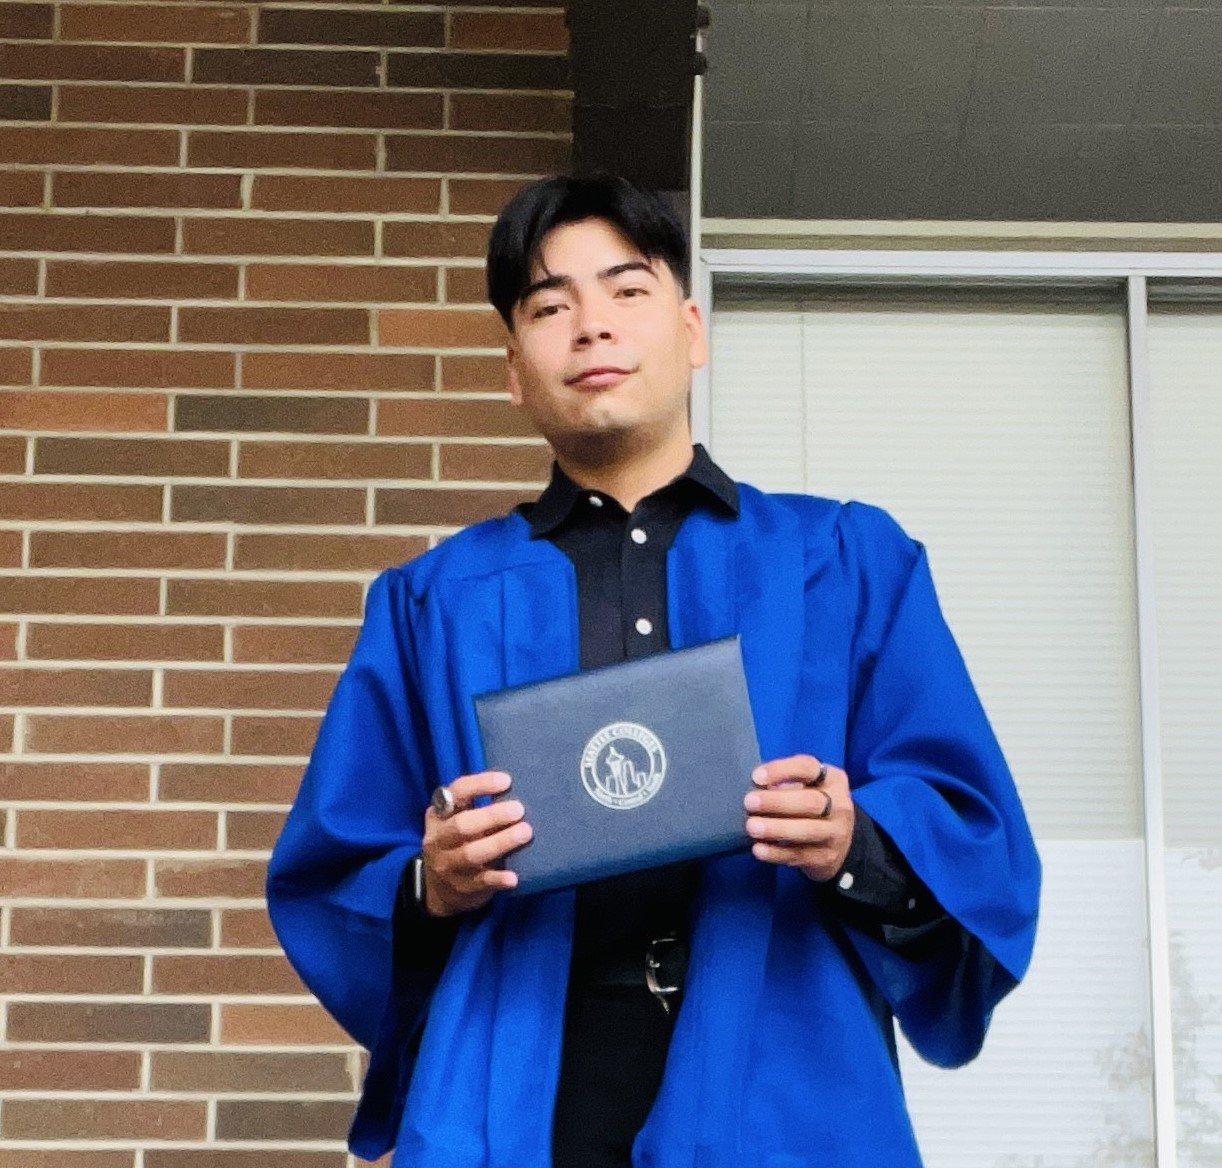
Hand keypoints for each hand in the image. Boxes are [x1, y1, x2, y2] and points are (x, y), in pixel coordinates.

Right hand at [421, 771, 531, 916]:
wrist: (440, 888)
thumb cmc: (461, 842)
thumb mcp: (460, 820)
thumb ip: (480, 807)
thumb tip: (520, 790)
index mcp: (440, 814)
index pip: (457, 792)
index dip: (480, 784)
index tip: (506, 781)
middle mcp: (439, 838)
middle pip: (461, 825)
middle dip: (491, 816)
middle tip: (519, 809)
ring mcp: (448, 865)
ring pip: (471, 853)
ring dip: (499, 842)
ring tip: (525, 833)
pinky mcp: (462, 887)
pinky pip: (481, 882)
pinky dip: (498, 879)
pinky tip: (514, 877)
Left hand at [743, 754, 854, 881]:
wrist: (838, 841)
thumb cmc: (810, 804)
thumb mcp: (805, 786)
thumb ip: (783, 783)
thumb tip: (754, 788)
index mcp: (832, 779)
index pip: (808, 768)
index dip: (781, 770)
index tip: (756, 777)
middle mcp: (840, 805)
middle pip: (811, 801)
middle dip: (778, 802)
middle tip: (749, 802)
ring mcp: (836, 833)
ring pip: (807, 830)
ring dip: (777, 828)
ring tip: (751, 826)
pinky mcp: (826, 858)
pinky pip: (800, 855)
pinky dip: (776, 853)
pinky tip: (758, 849)